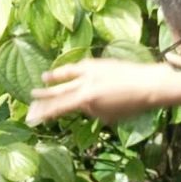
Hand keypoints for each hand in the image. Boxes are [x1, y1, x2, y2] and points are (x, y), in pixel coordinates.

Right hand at [26, 58, 172, 124]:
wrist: (149, 84)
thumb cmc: (132, 106)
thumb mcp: (108, 115)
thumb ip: (91, 109)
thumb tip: (82, 104)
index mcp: (86, 99)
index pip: (58, 108)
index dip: (44, 113)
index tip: (32, 118)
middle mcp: (84, 84)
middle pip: (59, 92)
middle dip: (44, 97)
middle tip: (31, 100)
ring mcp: (90, 71)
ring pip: (66, 75)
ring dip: (54, 77)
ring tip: (43, 78)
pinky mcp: (98, 63)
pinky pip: (79, 67)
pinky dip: (70, 70)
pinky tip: (65, 70)